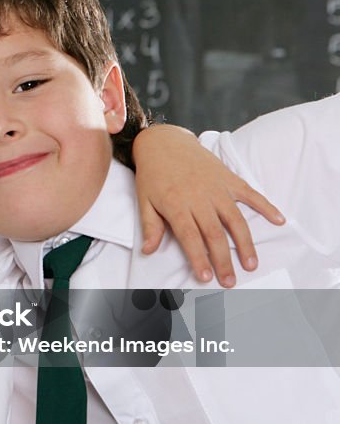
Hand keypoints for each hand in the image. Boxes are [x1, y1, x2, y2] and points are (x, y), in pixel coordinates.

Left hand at [133, 124, 284, 286]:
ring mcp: (217, 188)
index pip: (190, 237)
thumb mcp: (144, 200)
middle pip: (214, 234)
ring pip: (235, 220)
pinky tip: (278, 220)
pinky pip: (250, 194)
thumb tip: (148, 251)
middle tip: (230, 281)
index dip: (199, 258)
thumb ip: (150, 226)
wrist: (164, 142)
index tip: (206, 277)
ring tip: (251, 264)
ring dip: (245, 243)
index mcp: (176, 205)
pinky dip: (266, 206)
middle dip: (223, 260)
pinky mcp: (228, 178)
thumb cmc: (153, 175)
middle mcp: (199, 198)